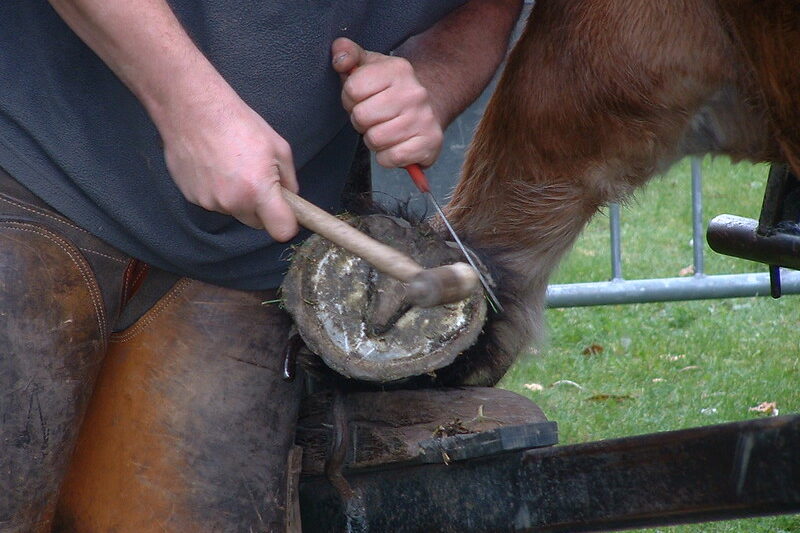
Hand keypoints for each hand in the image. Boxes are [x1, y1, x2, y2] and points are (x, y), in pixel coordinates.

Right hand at [160, 90, 299, 241]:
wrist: (193, 109)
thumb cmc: (238, 123)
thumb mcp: (278, 147)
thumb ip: (289, 180)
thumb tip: (291, 197)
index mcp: (258, 191)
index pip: (282, 231)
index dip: (287, 223)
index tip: (287, 213)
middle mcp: (233, 202)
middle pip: (257, 223)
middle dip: (262, 208)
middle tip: (257, 178)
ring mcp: (209, 202)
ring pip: (234, 211)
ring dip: (237, 197)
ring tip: (231, 166)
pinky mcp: (191, 197)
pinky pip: (214, 202)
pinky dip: (217, 190)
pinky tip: (214, 166)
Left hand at [331, 37, 443, 168]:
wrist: (429, 110)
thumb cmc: (390, 91)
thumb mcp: (370, 66)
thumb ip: (348, 55)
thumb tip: (339, 55)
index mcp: (398, 70)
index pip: (353, 88)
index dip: (350, 98)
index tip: (361, 98)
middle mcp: (414, 92)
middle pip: (362, 117)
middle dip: (361, 121)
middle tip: (373, 118)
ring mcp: (424, 119)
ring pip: (375, 140)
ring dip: (374, 140)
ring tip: (384, 130)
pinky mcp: (429, 143)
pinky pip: (391, 158)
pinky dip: (387, 157)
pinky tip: (395, 145)